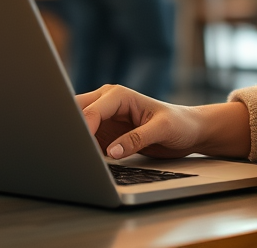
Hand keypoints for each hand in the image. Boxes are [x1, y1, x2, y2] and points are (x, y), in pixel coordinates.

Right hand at [77, 84, 249, 160]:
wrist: (188, 130)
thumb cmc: (179, 123)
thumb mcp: (162, 129)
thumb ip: (137, 139)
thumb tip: (111, 152)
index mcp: (119, 95)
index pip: (92, 110)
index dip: (83, 127)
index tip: (81, 147)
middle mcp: (107, 103)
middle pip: (77, 112)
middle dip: (71, 128)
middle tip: (68, 149)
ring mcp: (104, 118)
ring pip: (78, 125)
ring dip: (75, 139)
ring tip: (74, 157)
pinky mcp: (104, 134)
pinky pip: (86, 140)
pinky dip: (83, 149)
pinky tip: (84, 160)